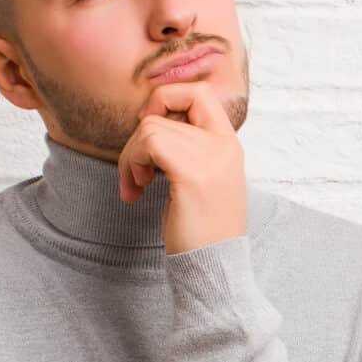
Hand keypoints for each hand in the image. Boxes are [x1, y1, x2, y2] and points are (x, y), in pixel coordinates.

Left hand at [118, 80, 246, 254]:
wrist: (215, 269)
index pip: (199, 92)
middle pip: (168, 105)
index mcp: (229, 145)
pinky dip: (132, 164)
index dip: (167, 99)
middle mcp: (224, 146)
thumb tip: (148, 123)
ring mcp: (211, 160)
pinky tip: (136, 191)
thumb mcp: (204, 181)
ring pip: (151, 127)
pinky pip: (150, 143)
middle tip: (139, 166)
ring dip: (131, 156)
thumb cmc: (202, 232)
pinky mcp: (192, 175)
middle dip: (140, 132)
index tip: (152, 131)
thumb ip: (188, 150)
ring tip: (137, 185)